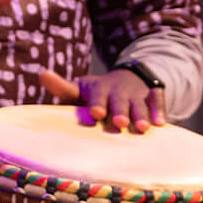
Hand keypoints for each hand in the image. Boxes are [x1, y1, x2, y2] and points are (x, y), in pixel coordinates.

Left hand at [38, 68, 166, 132]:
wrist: (129, 79)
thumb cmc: (98, 92)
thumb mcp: (80, 88)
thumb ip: (62, 87)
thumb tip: (41, 74)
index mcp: (99, 89)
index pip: (97, 96)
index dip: (97, 104)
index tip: (95, 113)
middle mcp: (119, 91)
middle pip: (119, 101)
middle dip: (120, 111)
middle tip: (119, 123)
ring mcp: (137, 94)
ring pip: (139, 104)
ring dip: (141, 115)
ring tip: (142, 128)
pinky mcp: (153, 97)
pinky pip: (158, 103)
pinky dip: (159, 111)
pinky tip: (161, 123)